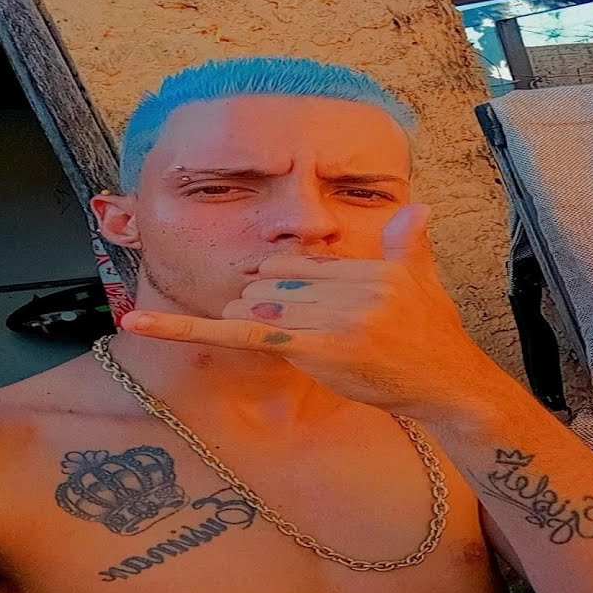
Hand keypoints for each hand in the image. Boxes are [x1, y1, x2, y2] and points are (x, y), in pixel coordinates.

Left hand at [119, 204, 498, 416]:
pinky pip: (243, 335)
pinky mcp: (320, 348)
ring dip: (261, 326)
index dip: (286, 288)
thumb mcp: (424, 283)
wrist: (452, 385)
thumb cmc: (435, 339)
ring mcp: (334, 315)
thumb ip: (409, 245)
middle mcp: (348, 283)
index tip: (302, 310)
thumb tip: (417, 207)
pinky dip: (187, 329)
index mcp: (365, 264)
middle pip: (270, 282)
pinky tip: (140, 325)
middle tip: (307, 335)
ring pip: (260, 309)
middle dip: (269, 307)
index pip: (293, 262)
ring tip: (308, 346)